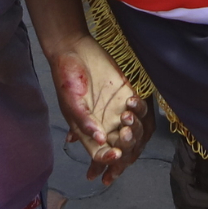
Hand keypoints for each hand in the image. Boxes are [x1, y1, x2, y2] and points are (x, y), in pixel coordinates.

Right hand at [51, 36, 149, 184]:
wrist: (74, 49)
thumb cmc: (66, 77)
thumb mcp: (71, 101)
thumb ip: (84, 122)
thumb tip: (100, 140)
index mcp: (88, 131)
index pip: (101, 154)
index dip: (109, 159)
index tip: (115, 154)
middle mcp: (105, 124)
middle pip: (121, 147)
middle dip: (126, 147)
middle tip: (123, 134)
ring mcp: (117, 110)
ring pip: (134, 132)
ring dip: (134, 130)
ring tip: (125, 117)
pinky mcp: (127, 95)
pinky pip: (141, 109)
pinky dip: (139, 109)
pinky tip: (130, 101)